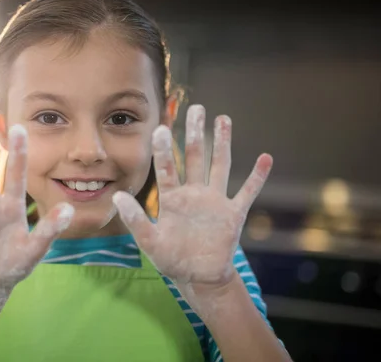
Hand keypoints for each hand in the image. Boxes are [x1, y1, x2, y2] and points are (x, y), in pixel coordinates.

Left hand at [113, 105, 271, 296]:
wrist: (198, 277)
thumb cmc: (171, 259)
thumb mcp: (150, 241)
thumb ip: (136, 220)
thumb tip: (118, 196)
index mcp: (172, 199)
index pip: (167, 169)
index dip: (164, 150)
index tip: (161, 128)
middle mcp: (193, 193)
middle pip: (195, 157)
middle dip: (195, 133)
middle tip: (195, 108)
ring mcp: (214, 201)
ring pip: (219, 166)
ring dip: (222, 143)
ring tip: (222, 118)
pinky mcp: (233, 214)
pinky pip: (247, 192)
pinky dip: (257, 177)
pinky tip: (265, 158)